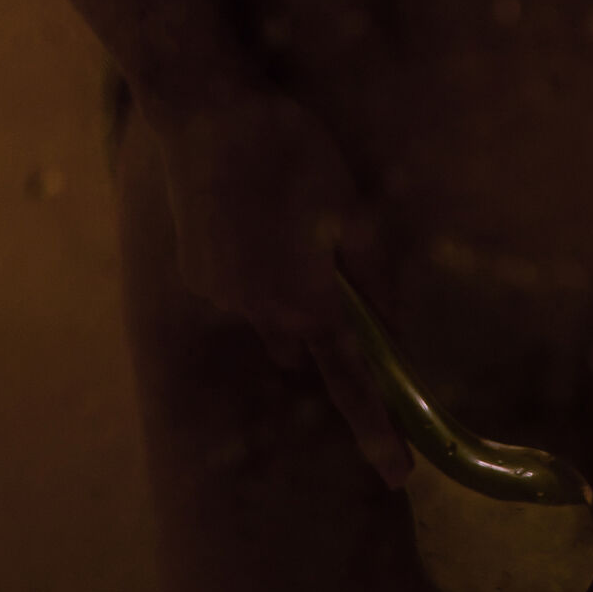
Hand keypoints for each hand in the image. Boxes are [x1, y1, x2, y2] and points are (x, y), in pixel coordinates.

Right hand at [155, 82, 412, 488]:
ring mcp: (220, 295)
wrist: (206, 115)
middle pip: (307, 346)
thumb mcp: (354, 210)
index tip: (398, 476)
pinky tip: (249, 210)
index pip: (352, 384)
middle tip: (330, 259)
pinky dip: (251, 266)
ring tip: (285, 218)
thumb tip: (392, 331)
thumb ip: (376, 281)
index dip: (379, 431)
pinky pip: (237, 287)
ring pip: (269, 316)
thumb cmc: (294, 154)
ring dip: (286, 293)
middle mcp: (260, 314)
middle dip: (324, 327)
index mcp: (308, 304)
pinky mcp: (194, 272)